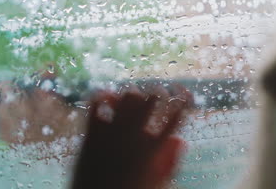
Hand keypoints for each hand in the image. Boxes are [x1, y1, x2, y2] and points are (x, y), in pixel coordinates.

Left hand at [71, 85, 191, 188]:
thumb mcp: (156, 183)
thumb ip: (170, 162)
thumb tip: (179, 140)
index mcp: (154, 149)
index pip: (175, 117)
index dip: (182, 102)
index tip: (182, 96)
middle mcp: (136, 136)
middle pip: (152, 100)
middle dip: (157, 94)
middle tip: (155, 94)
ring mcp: (114, 133)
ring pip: (128, 97)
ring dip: (133, 95)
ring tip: (132, 96)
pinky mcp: (93, 134)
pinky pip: (97, 104)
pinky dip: (103, 96)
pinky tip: (105, 96)